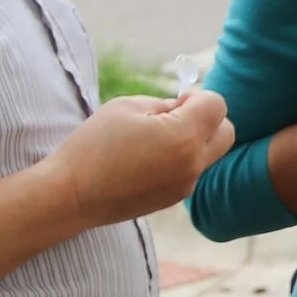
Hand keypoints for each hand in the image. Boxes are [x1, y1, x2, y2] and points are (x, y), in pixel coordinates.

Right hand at [48, 89, 235, 228]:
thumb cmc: (94, 145)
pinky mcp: (174, 199)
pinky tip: (148, 159)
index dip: (198, 97)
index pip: (218, 106)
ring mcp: (186, 185)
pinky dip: (181, 159)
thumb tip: (185, 107)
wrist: (71, 195)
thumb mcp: (128, 107)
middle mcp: (193, 164)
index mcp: (184, 137)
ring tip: (154, 139)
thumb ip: (165, 103)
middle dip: (207, 119)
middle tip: (173, 116)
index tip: (175, 102)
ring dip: (194, 140)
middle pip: (226, 132)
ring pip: (209, 153)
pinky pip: (192, 171)